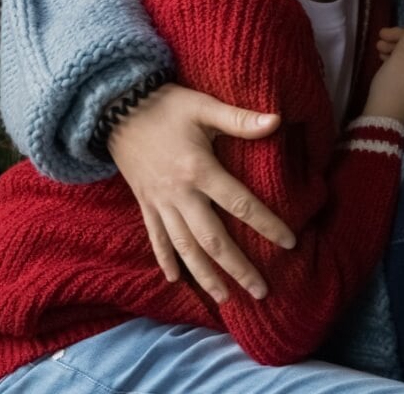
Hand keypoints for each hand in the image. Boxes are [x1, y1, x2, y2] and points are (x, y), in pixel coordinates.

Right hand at [107, 83, 295, 302]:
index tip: (290, 243)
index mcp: (199, 170)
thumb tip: (278, 120)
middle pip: (213, 240)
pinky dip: (166, 260)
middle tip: (261, 291)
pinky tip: (176, 280)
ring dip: (205, 275)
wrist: (113, 107)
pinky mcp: (144, 204)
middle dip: (238, 267)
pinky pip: (156, 238)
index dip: (267, 225)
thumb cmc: (165, 105)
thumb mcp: (203, 106)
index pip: (241, 204)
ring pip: (185, 248)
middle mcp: (179, 194)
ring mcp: (159, 203)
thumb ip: (239, 119)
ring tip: (225, 298)